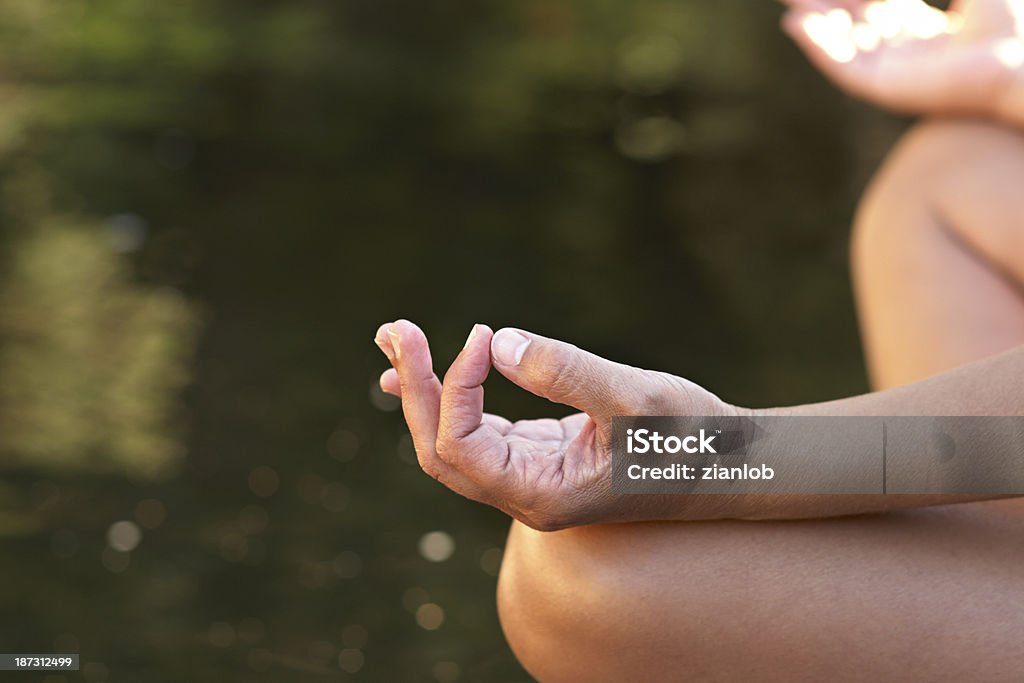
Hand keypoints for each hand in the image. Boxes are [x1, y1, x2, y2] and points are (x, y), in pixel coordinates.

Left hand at [374, 320, 740, 530]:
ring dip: (425, 390)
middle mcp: (525, 493)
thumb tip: (497, 343)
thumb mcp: (633, 398)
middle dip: (416, 389)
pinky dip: (455, 396)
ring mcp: (530, 475)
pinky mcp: (541, 452)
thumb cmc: (690, 438)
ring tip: (398, 337)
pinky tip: (432, 367)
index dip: (457, 389)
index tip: (484, 336)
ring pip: (453, 442)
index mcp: (541, 495)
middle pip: (441, 451)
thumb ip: (564, 370)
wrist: (727, 463)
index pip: (464, 447)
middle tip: (394, 330)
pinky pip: (481, 430)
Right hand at [781, 0, 1023, 121]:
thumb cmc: (1010, 21)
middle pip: (853, 24)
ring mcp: (891, 73)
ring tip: (789, 3)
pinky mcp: (881, 88)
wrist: (1020, 62)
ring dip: (814, 22)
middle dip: (825, 4)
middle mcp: (904, 54)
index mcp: (927, 33)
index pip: (878, 8)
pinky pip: (839, 65)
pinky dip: (816, 44)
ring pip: (840, 44)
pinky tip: (796, 23)